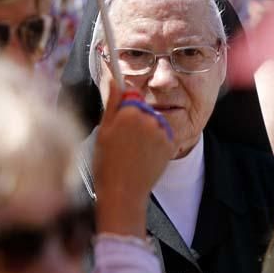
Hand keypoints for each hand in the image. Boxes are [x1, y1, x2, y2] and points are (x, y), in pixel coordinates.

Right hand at [93, 84, 174, 236]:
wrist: (123, 193)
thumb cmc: (107, 164)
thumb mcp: (103, 131)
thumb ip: (112, 103)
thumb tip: (114, 80)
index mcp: (130, 112)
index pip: (132, 97)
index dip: (125, 109)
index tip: (122, 120)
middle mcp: (149, 118)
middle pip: (144, 110)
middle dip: (136, 120)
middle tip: (124, 142)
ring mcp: (162, 132)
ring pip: (154, 122)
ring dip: (147, 131)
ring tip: (134, 151)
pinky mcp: (171, 144)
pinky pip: (163, 135)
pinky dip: (157, 143)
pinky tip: (145, 157)